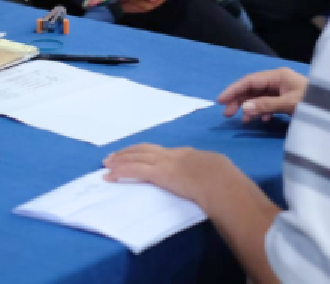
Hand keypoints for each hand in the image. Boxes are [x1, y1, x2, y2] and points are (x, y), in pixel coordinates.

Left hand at [103, 144, 225, 208]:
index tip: (135, 154)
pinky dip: (119, 172)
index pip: (159, 151)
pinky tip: (109, 176)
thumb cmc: (222, 178)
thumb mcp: (214, 170)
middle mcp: (170, 155)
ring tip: (106, 164)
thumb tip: (213, 178)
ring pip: (134, 158)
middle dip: (127, 152)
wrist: (220, 179)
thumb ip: (207, 172)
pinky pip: (133, 170)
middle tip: (112, 156)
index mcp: (184, 154)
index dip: (144, 152)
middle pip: (143, 150)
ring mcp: (163, 162)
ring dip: (119, 161)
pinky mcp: (158, 173)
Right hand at [216, 68, 308, 121]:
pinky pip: (268, 104)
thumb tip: (244, 108)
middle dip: (239, 100)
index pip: (250, 80)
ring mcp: (283, 90)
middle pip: (252, 88)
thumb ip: (266, 105)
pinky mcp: (287, 100)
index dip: (234, 90)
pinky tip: (260, 120)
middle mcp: (279, 80)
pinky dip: (261, 111)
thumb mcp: (290, 104)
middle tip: (227, 114)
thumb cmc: (314, 103)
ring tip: (242, 120)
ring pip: (259, 97)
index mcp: (278, 76)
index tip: (220, 101)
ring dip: (249, 107)